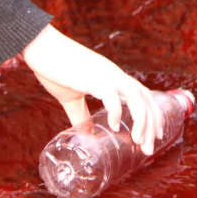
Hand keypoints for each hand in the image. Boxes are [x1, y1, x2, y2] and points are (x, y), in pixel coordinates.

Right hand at [21, 25, 159, 154]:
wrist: (40, 47)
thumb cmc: (54, 69)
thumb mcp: (70, 97)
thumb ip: (80, 115)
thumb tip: (86, 134)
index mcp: (113, 78)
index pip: (143, 96)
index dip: (154, 116)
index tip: (156, 136)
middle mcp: (115, 76)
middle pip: (145, 100)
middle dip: (152, 125)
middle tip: (149, 149)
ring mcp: (107, 76)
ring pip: (137, 98)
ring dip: (142, 121)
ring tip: (138, 142)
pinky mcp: (94, 78)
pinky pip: (112, 96)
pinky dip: (116, 112)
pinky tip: (114, 126)